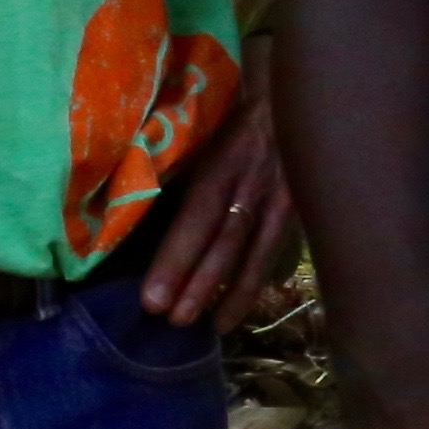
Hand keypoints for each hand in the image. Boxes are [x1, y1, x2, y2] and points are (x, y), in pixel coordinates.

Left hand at [134, 89, 299, 332]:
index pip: (195, 219)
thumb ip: (176, 173)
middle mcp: (252, 187)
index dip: (175, 260)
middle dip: (200, 284)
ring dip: (234, 293)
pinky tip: (245, 309)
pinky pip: (278, 250)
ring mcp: (282, 201)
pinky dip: (261, 280)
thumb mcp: (201, 138)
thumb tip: (128, 210)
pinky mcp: (299, 210)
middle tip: (175, 321)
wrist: (293, 102)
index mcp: (221, 167)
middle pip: (225, 243)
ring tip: (215, 327)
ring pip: (256, 252)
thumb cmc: (232, 122)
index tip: (152, 298)